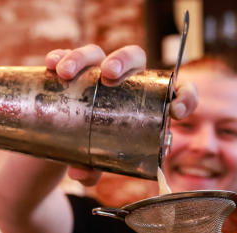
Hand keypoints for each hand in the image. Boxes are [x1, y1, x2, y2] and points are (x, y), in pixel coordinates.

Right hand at [46, 45, 197, 185]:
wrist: (66, 138)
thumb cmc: (94, 148)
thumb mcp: (96, 162)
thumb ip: (92, 169)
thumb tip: (79, 175)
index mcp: (145, 101)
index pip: (175, 90)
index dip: (184, 96)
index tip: (177, 111)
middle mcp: (124, 80)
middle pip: (133, 57)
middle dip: (122, 61)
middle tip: (108, 76)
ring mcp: (97, 71)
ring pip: (96, 54)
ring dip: (82, 58)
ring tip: (66, 73)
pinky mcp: (73, 68)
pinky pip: (68, 54)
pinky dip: (60, 56)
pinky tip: (51, 64)